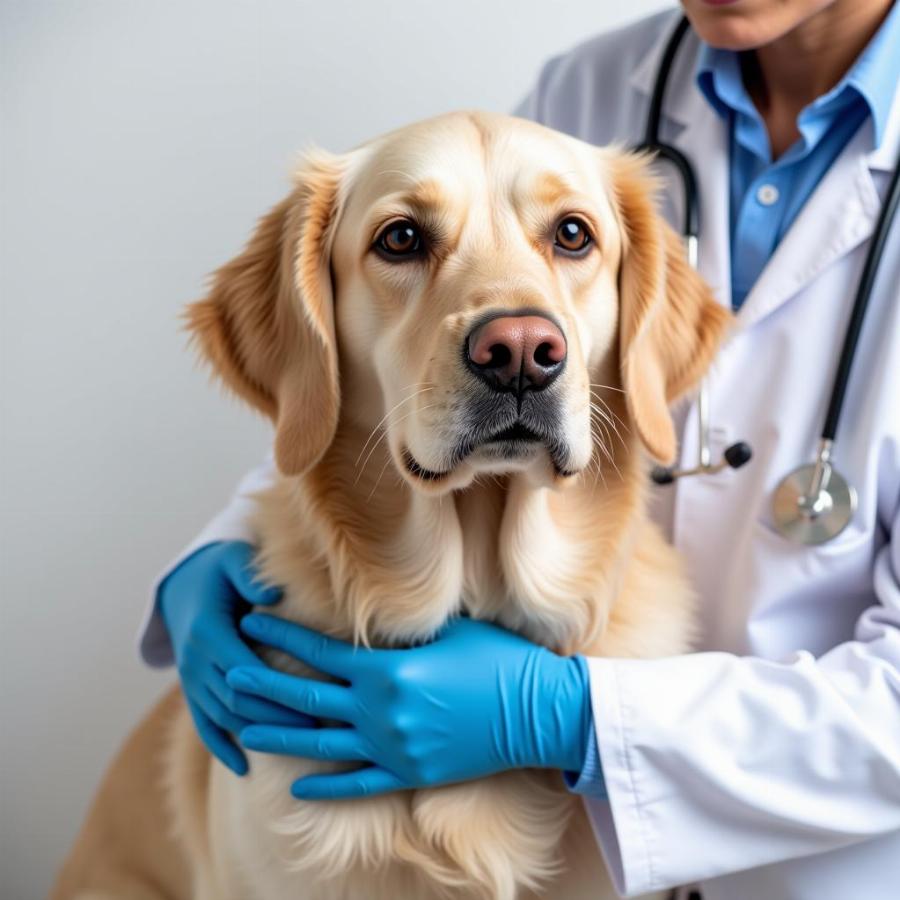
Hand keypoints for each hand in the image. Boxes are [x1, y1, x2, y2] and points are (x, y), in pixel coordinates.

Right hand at [159, 541, 311, 774]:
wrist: (182, 583)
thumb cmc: (219, 569)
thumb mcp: (232, 560)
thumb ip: (250, 575)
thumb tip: (273, 595)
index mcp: (208, 631)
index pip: (243, 670)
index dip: (275, 692)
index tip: (310, 704)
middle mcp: (195, 659)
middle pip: (235, 699)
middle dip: (274, 717)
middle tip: (315, 730)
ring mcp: (191, 677)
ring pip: (221, 715)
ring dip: (256, 733)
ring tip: (297, 744)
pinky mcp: (192, 688)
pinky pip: (203, 723)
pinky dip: (221, 747)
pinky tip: (244, 768)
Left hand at [226, 613, 591, 799]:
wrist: (535, 711)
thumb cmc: (496, 660)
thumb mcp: (446, 633)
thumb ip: (400, 634)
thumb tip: (364, 625)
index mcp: (386, 670)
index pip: (317, 651)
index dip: (280, 637)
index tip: (250, 623)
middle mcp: (380, 710)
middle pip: (306, 698)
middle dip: (262, 687)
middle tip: (227, 676)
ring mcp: (392, 747)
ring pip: (319, 744)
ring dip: (278, 736)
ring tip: (243, 730)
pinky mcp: (409, 774)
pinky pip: (356, 786)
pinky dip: (324, 788)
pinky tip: (295, 787)